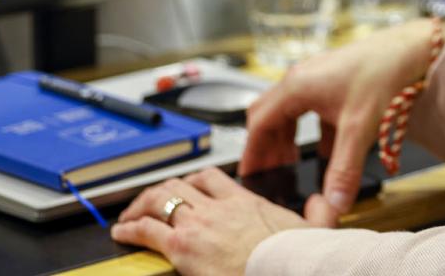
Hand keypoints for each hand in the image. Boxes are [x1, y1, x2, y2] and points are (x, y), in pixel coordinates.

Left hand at [112, 168, 307, 274]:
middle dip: (163, 188)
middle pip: (182, 182)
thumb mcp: (315, 230)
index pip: (214, 177)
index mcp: (247, 202)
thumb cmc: (295, 257)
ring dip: (142, 203)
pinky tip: (121, 232)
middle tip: (152, 199)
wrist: (285, 269)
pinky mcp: (182, 245)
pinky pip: (147, 229)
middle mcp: (219, 207)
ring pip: (161, 198)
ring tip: (132, 213)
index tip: (189, 186)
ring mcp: (199, 223)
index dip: (196, 179)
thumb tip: (323, 203)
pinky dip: (130, 228)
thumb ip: (319, 213)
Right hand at [241, 18, 444, 225]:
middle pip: (270, 115)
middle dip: (268, 146)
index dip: (253, 152)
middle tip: (270, 173)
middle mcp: (302, 78)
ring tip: (293, 163)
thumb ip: (344, 170)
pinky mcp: (335, 79)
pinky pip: (313, 108)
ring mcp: (318, 76)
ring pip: (291, 111)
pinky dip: (314, 131)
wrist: (412, 48)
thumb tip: (333, 204)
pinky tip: (330, 150)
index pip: (259, 123)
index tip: (249, 174)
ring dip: (289, 138)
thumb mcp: (359, 128)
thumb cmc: (383, 73)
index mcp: (297, 86)